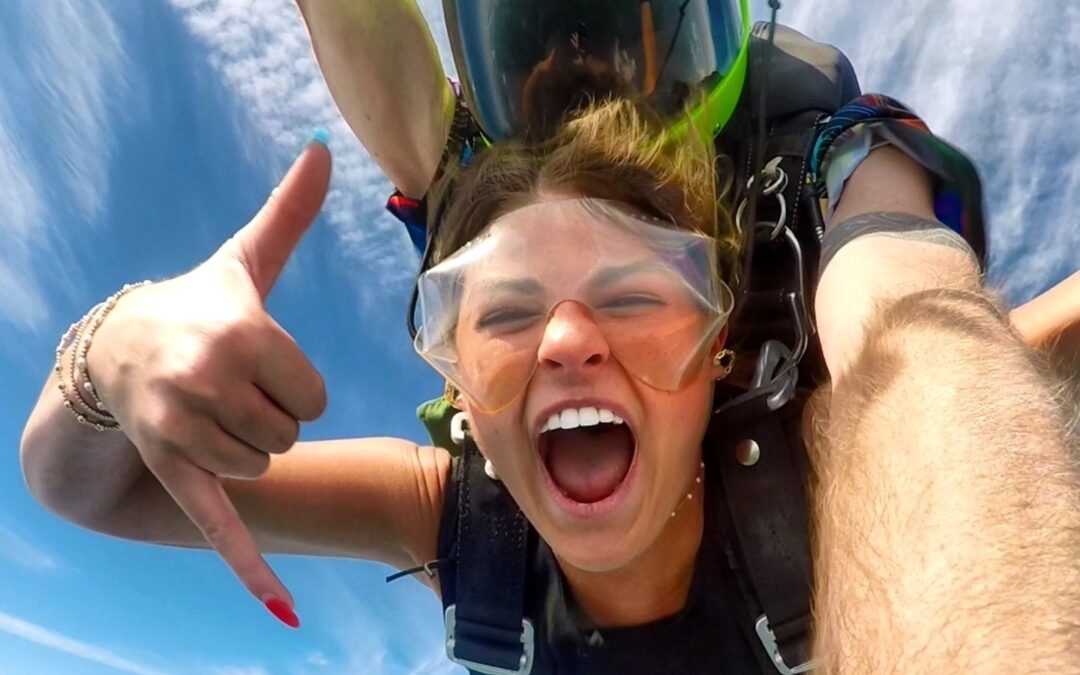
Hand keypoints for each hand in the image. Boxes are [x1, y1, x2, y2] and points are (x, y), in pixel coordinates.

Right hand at [89, 141, 331, 626]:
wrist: (113, 349)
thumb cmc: (199, 307)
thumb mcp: (243, 262)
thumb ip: (290, 213)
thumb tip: (328, 149)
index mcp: (246, 334)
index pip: (315, 395)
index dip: (295, 386)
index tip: (259, 365)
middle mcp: (210, 381)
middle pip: (290, 435)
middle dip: (270, 418)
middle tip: (230, 389)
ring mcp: (186, 431)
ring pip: (263, 469)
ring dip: (246, 448)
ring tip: (210, 411)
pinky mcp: (175, 473)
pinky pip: (220, 525)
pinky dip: (251, 567)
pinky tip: (282, 607)